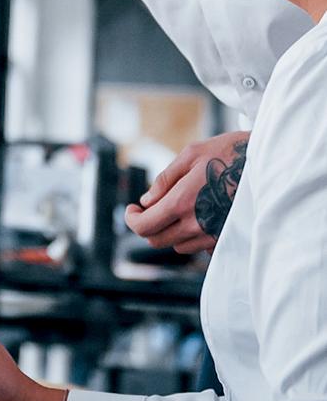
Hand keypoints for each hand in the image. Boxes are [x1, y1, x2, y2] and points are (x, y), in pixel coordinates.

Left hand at [124, 130, 249, 253]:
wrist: (268, 163)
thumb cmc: (229, 153)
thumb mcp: (192, 154)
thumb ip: (165, 179)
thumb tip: (145, 201)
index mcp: (182, 202)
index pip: (145, 227)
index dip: (132, 220)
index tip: (131, 209)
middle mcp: (196, 224)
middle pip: (157, 240)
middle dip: (147, 225)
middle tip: (149, 208)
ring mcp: (212, 235)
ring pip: (177, 245)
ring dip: (170, 231)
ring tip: (177, 208)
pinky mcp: (226, 239)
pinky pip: (199, 247)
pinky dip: (191, 236)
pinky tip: (197, 216)